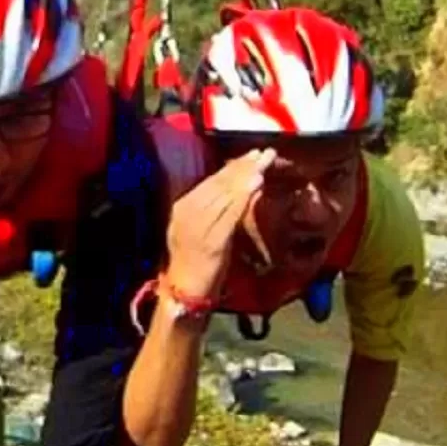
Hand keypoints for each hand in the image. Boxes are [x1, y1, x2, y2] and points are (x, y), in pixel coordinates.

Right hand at [163, 149, 277, 300]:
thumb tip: (232, 192)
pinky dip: (244, 196)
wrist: (184, 292)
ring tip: (263, 162)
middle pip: (219, 183)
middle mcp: (188, 212)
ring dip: (246, 175)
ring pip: (226, 194)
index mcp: (183, 208)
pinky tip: (257, 183)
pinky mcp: (212, 239)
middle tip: (263, 152)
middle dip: (242, 166)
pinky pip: (231, 212)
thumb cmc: (193, 264)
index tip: (251, 155)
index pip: (211, 181)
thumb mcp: (195, 231)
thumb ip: (210, 211)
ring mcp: (198, 225)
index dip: (232, 167)